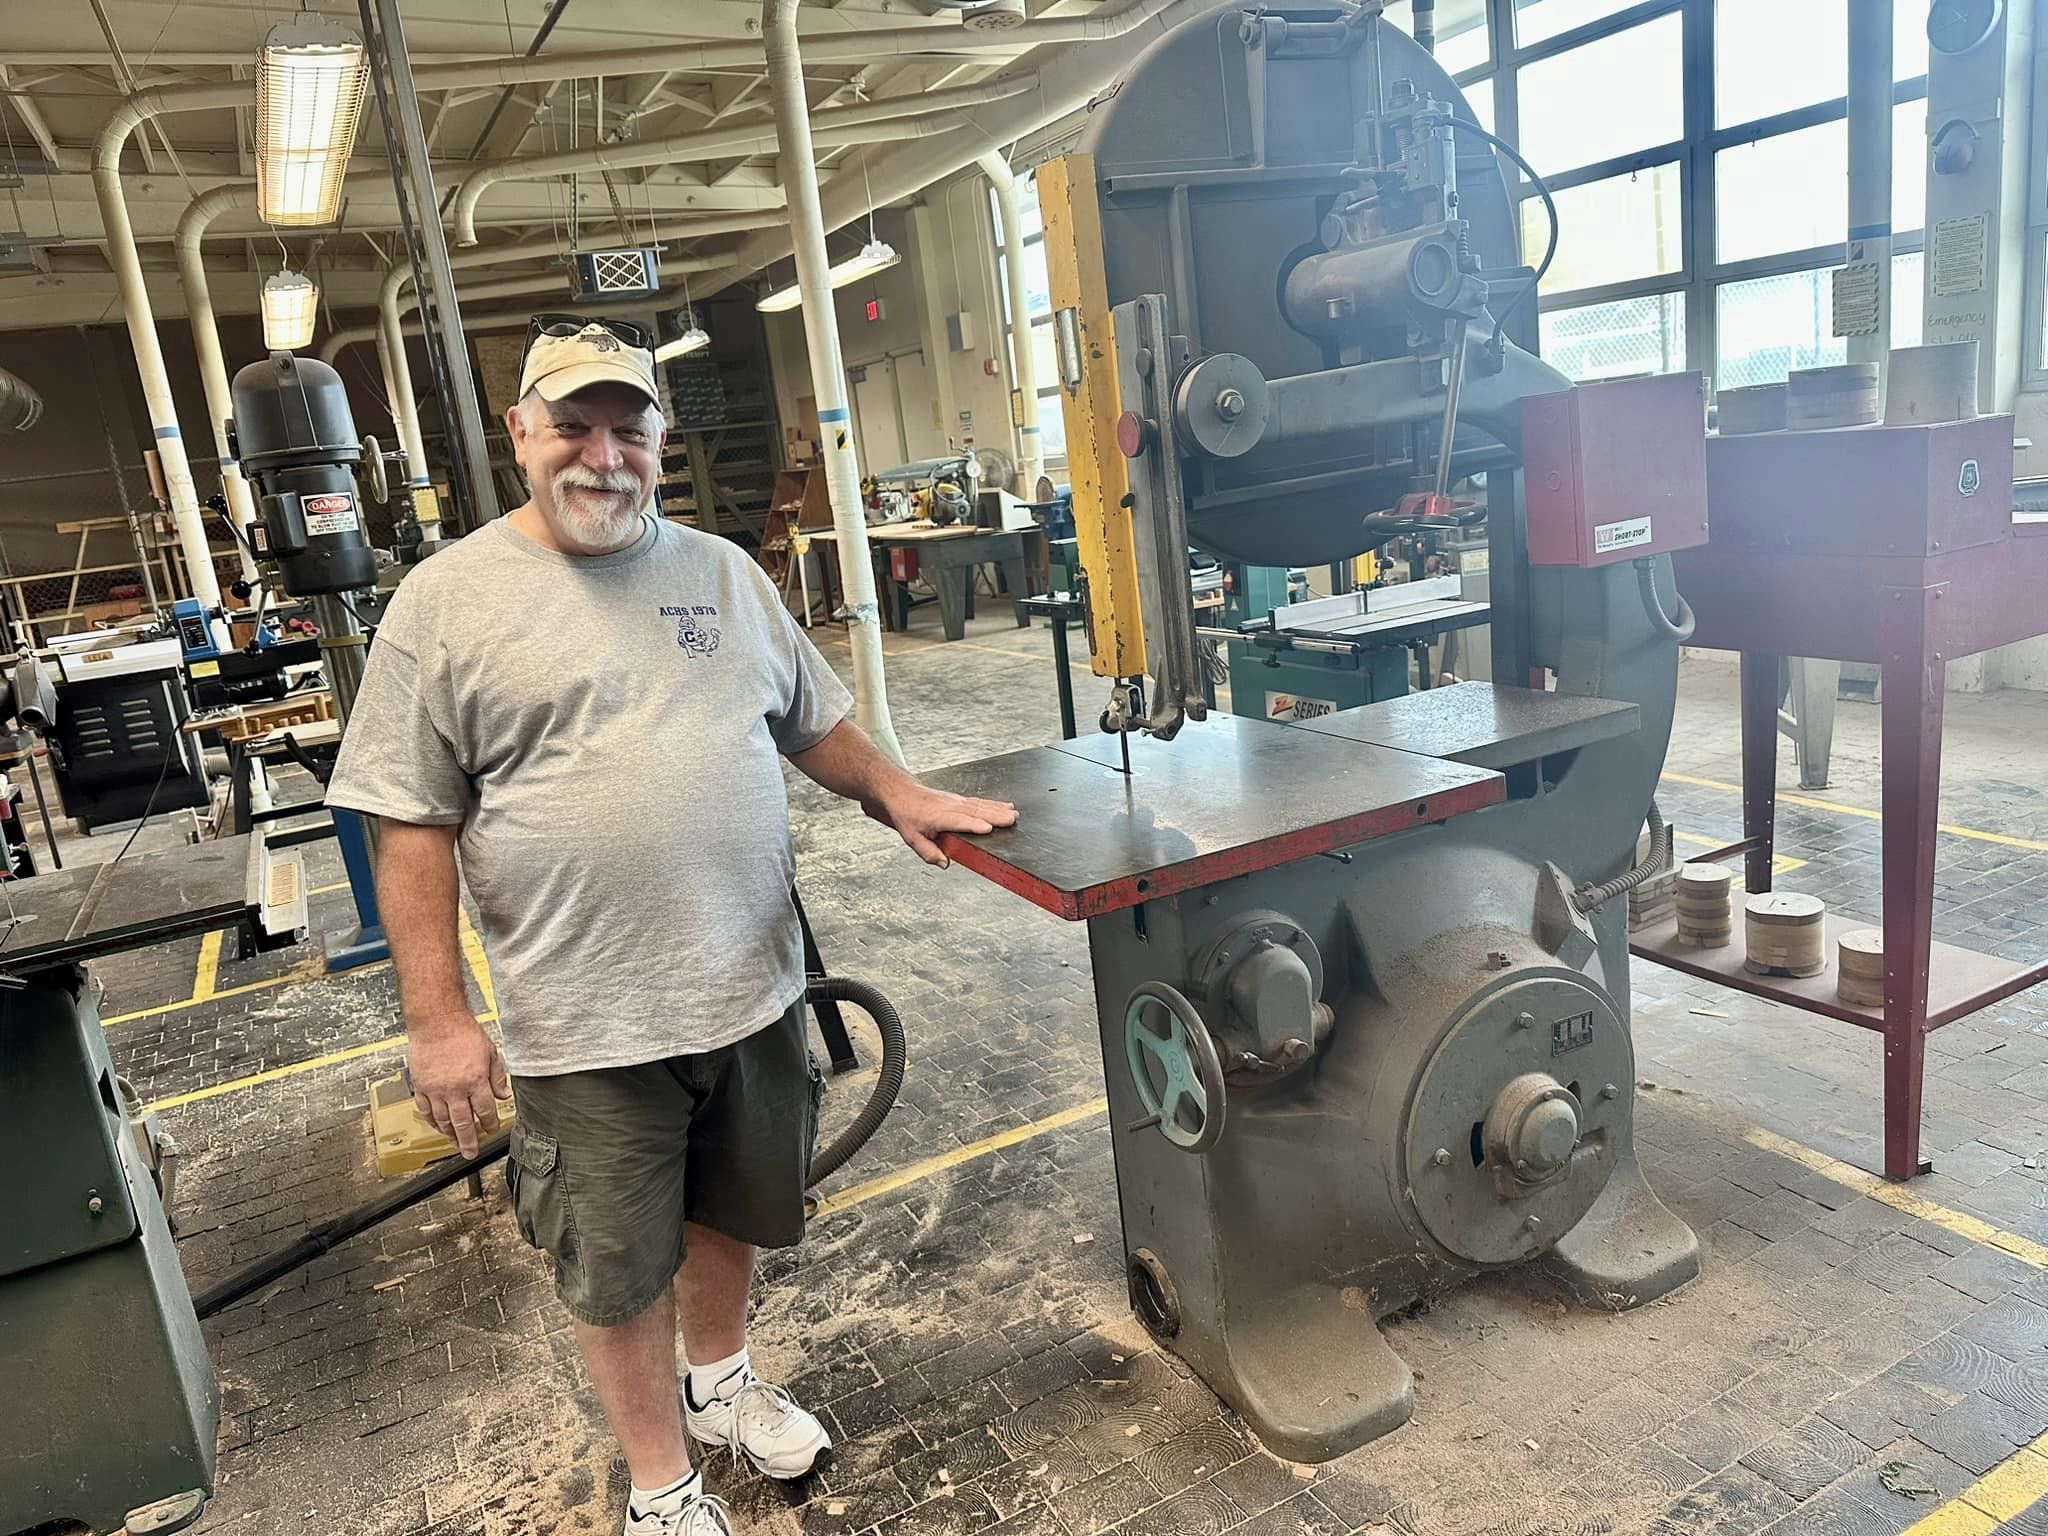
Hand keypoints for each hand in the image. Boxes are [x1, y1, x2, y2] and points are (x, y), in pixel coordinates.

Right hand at [408, 1013, 511, 1157]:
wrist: (437, 1021)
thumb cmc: (463, 1033)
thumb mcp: (490, 1052)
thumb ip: (497, 1076)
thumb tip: (504, 1095)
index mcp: (475, 1080)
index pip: (484, 1110)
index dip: (490, 1123)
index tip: (492, 1129)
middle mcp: (454, 1089)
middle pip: (462, 1122)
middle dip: (468, 1140)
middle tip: (471, 1152)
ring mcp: (435, 1089)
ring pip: (442, 1120)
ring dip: (449, 1135)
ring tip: (455, 1144)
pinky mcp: (420, 1086)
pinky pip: (425, 1110)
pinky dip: (431, 1122)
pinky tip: (437, 1127)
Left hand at [864, 781, 1017, 867]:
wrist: (903, 794)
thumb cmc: (908, 816)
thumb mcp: (912, 839)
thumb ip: (928, 852)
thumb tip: (945, 863)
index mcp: (938, 817)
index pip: (958, 821)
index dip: (973, 825)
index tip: (988, 828)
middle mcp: (950, 807)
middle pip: (975, 811)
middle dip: (995, 816)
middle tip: (1011, 820)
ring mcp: (956, 801)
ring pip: (980, 805)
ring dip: (998, 809)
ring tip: (1014, 815)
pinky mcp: (960, 800)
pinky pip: (979, 802)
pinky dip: (994, 803)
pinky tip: (1007, 806)